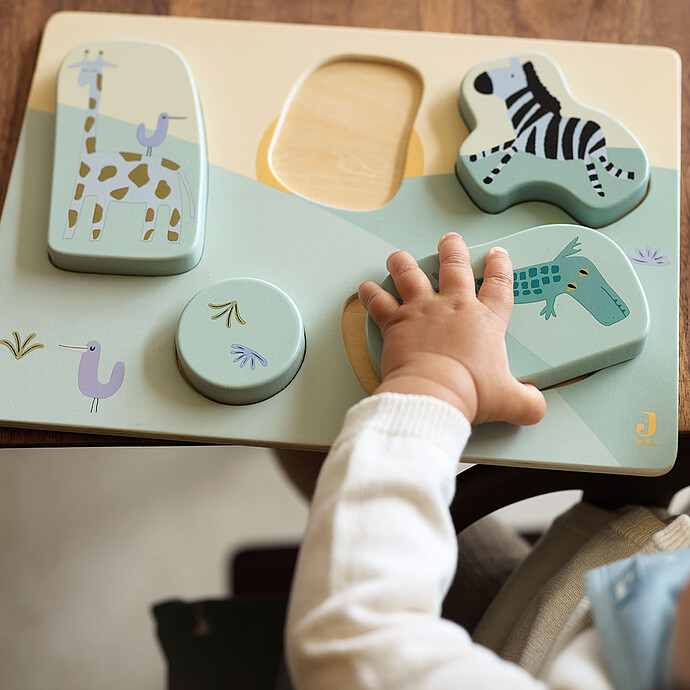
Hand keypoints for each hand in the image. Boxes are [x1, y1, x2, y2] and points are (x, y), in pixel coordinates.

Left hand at [358, 233, 545, 424]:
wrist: (434, 392)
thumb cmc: (469, 392)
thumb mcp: (510, 400)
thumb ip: (527, 401)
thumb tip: (535, 405)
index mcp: (485, 320)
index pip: (499, 285)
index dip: (500, 267)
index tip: (497, 255)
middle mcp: (453, 307)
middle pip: (454, 267)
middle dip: (452, 250)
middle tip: (450, 241)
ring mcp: (421, 310)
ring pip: (410, 274)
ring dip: (404, 263)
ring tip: (400, 256)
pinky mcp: (395, 322)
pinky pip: (378, 302)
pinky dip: (370, 294)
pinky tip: (366, 288)